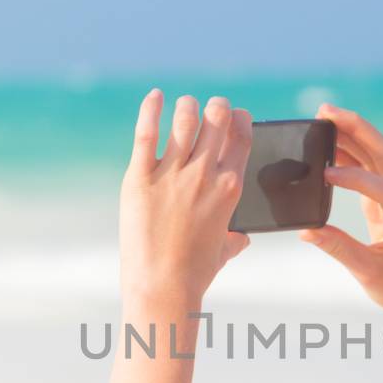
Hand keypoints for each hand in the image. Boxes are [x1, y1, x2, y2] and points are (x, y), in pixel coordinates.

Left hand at [119, 90, 253, 306]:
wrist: (163, 286)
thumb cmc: (195, 273)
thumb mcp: (223, 251)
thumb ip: (235, 239)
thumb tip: (243, 239)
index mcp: (230, 188)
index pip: (242, 136)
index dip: (240, 118)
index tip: (234, 115)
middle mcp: (204, 175)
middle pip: (215, 118)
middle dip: (215, 106)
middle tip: (210, 107)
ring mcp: (172, 174)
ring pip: (184, 119)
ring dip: (187, 107)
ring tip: (184, 106)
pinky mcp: (140, 178)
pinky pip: (146, 133)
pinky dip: (150, 109)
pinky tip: (154, 96)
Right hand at [299, 103, 382, 323]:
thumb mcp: (369, 274)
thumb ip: (338, 249)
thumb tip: (306, 230)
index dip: (354, 177)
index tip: (324, 174)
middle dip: (356, 127)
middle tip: (325, 110)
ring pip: (379, 154)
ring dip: (352, 134)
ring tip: (322, 119)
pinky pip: (374, 168)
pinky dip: (352, 154)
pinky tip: (328, 148)